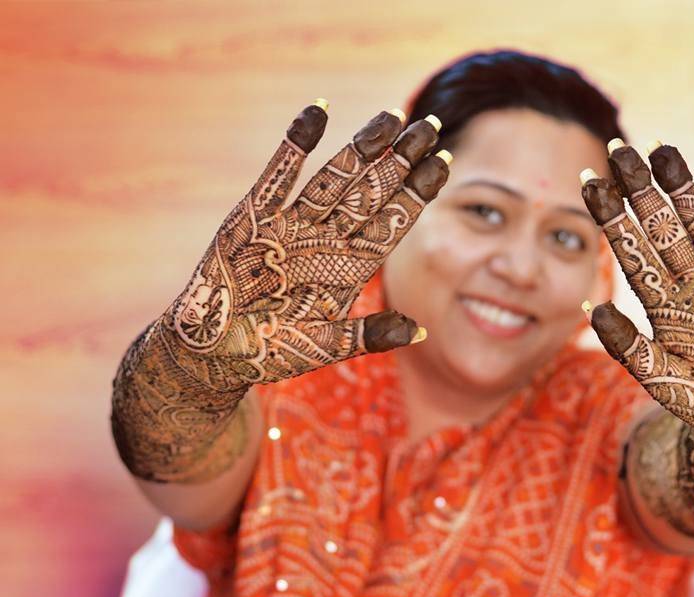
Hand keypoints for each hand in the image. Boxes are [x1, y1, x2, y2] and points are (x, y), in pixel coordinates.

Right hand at [164, 102, 449, 390]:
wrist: (214, 349)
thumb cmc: (273, 351)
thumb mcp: (325, 346)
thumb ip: (368, 335)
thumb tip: (420, 331)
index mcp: (348, 267)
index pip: (392, 221)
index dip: (417, 192)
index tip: (443, 163)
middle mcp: (326, 239)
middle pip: (371, 191)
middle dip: (400, 160)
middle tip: (429, 125)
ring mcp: (291, 224)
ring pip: (335, 177)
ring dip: (363, 147)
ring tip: (393, 117)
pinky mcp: (254, 216)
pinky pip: (279, 174)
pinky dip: (296, 143)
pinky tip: (319, 111)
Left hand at [580, 141, 693, 444]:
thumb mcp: (658, 378)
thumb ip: (626, 346)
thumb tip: (592, 308)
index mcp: (662, 300)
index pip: (630, 247)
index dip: (610, 215)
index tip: (587, 180)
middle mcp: (692, 280)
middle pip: (661, 225)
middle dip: (640, 188)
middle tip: (618, 148)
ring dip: (681, 187)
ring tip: (661, 150)